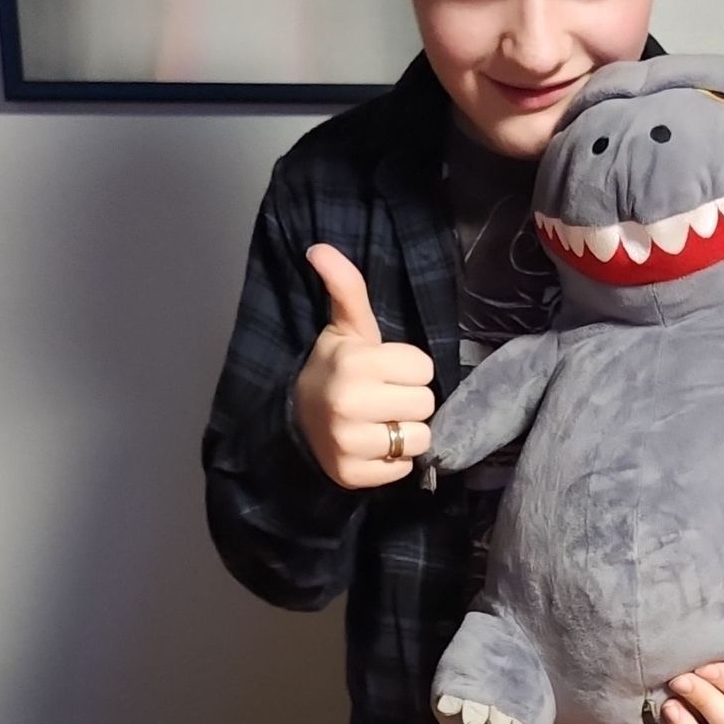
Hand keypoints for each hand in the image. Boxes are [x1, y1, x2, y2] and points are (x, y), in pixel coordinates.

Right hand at [293, 244, 435, 488]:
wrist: (297, 418)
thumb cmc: (335, 368)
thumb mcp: (346, 327)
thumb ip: (346, 287)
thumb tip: (320, 248)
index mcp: (355, 361)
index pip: (424, 369)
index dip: (408, 370)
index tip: (384, 371)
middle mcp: (350, 401)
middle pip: (425, 403)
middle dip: (409, 400)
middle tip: (382, 398)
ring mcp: (348, 441)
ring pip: (418, 439)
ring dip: (405, 433)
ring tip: (379, 423)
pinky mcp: (351, 474)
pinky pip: (402, 470)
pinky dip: (391, 462)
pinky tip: (371, 447)